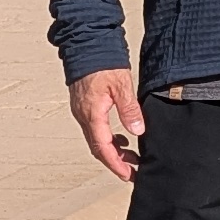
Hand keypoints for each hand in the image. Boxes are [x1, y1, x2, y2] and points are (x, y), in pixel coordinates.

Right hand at [68, 65, 145, 181]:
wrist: (86, 44)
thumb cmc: (102, 61)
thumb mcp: (121, 85)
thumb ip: (129, 109)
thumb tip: (137, 131)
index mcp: (92, 114)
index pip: (103, 148)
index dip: (116, 165)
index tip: (128, 175)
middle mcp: (83, 116)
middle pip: (98, 148)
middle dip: (115, 163)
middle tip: (133, 172)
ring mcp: (82, 111)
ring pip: (97, 140)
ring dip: (113, 151)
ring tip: (132, 157)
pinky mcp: (85, 106)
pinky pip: (95, 129)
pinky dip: (108, 139)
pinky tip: (122, 139)